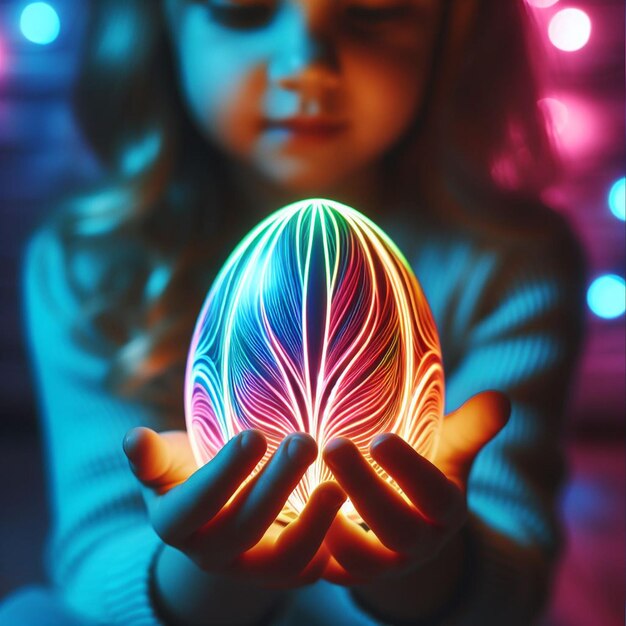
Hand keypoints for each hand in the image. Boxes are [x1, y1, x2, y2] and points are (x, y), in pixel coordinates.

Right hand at [123, 427, 345, 587]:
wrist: (212, 512)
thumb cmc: (190, 471)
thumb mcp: (167, 463)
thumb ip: (153, 458)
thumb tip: (132, 439)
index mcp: (175, 524)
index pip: (193, 506)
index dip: (222, 475)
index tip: (253, 436)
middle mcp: (209, 555)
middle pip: (242, 528)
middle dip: (275, 484)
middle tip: (304, 441)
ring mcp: (248, 569)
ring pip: (281, 560)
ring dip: (312, 524)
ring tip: (337, 485)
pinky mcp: (280, 574)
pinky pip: (305, 572)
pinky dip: (328, 549)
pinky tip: (345, 515)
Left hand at [320, 390, 510, 585]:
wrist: (411, 520)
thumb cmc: (427, 470)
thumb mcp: (452, 448)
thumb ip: (473, 427)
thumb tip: (503, 399)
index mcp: (446, 511)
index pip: (436, 496)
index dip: (410, 472)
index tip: (380, 439)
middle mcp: (419, 544)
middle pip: (397, 528)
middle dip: (365, 489)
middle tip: (333, 447)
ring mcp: (384, 565)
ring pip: (361, 560)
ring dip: (333, 526)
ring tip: (304, 486)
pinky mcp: (350, 574)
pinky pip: (330, 572)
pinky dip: (310, 548)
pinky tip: (285, 512)